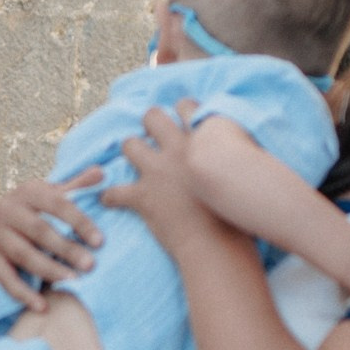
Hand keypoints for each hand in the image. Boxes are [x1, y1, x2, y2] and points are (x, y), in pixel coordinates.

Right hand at [0, 168, 108, 308]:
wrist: (1, 215)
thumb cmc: (37, 206)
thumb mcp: (53, 192)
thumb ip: (76, 185)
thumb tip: (101, 173)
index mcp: (28, 192)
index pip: (57, 205)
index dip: (79, 222)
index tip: (100, 242)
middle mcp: (7, 210)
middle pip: (40, 231)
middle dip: (66, 249)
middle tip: (90, 265)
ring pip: (24, 255)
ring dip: (49, 270)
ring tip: (73, 282)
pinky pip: (6, 279)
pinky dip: (24, 294)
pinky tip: (43, 307)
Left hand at [106, 106, 222, 250]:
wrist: (218, 243)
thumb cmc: (236, 214)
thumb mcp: (239, 174)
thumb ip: (227, 156)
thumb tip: (226, 152)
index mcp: (203, 141)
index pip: (186, 106)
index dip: (180, 111)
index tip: (179, 117)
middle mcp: (178, 149)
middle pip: (152, 117)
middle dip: (149, 123)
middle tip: (151, 135)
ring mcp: (157, 172)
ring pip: (129, 144)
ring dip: (131, 152)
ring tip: (134, 162)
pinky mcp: (142, 196)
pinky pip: (114, 191)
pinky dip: (110, 197)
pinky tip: (111, 200)